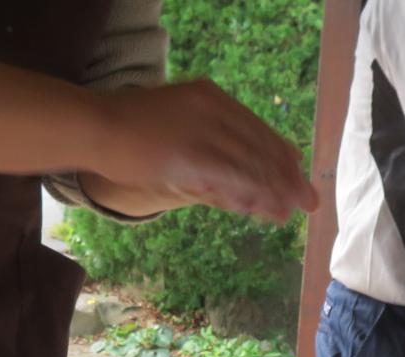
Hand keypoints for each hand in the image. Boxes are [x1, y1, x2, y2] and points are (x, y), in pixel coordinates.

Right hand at [82, 80, 317, 222]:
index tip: (298, 171)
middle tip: (308, 201)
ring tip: (289, 213)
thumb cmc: (127, 130)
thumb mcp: (173, 126)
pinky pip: (231, 178)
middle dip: (286, 176)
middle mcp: (213, 108)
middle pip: (260, 145)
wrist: (96, 125)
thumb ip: (202, 145)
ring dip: (272, 191)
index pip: (255, 126)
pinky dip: (251, 195)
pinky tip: (265, 210)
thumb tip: (226, 170)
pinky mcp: (193, 153)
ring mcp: (203, 129)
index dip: (280, 152)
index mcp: (210, 96)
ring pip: (249, 164)